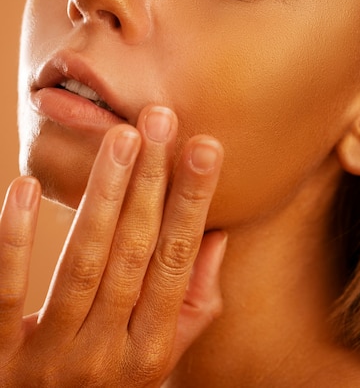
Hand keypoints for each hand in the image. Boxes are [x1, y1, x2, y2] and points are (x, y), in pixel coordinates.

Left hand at [0, 106, 224, 386]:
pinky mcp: (1, 356)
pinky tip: (23, 188)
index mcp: (150, 349)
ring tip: (121, 138)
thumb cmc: (107, 383)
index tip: (205, 147)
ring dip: (102, 195)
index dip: (193, 201)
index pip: (176, 261)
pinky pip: (8, 294)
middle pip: (133, 253)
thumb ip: (192, 302)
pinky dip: (16, 240)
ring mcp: (52, 358)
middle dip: (151, 181)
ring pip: (82, 263)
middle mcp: (107, 354)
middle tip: (160, 119)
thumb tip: (216, 234)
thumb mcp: (158, 355)